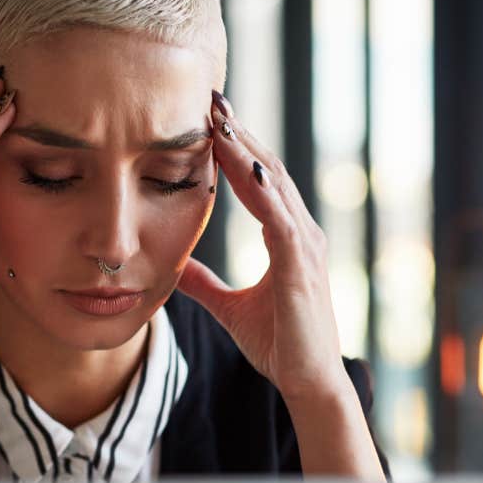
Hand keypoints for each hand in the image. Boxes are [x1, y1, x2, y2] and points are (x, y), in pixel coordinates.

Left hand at [176, 91, 350, 402]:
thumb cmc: (279, 347)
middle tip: (213, 99)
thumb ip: (204, 284)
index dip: (237, 149)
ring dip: (246, 150)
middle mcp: (301, 233)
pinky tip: (245, 165)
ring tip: (221, 118)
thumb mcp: (230, 308)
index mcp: (288, 238)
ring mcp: (304, 246)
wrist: (308, 382)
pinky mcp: (300, 264)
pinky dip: (261, 189)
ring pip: (273, 185)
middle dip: (240, 134)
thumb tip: (174, 266)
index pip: (260, 182)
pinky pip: (278, 217)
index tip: (211, 120)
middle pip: (268, 171)